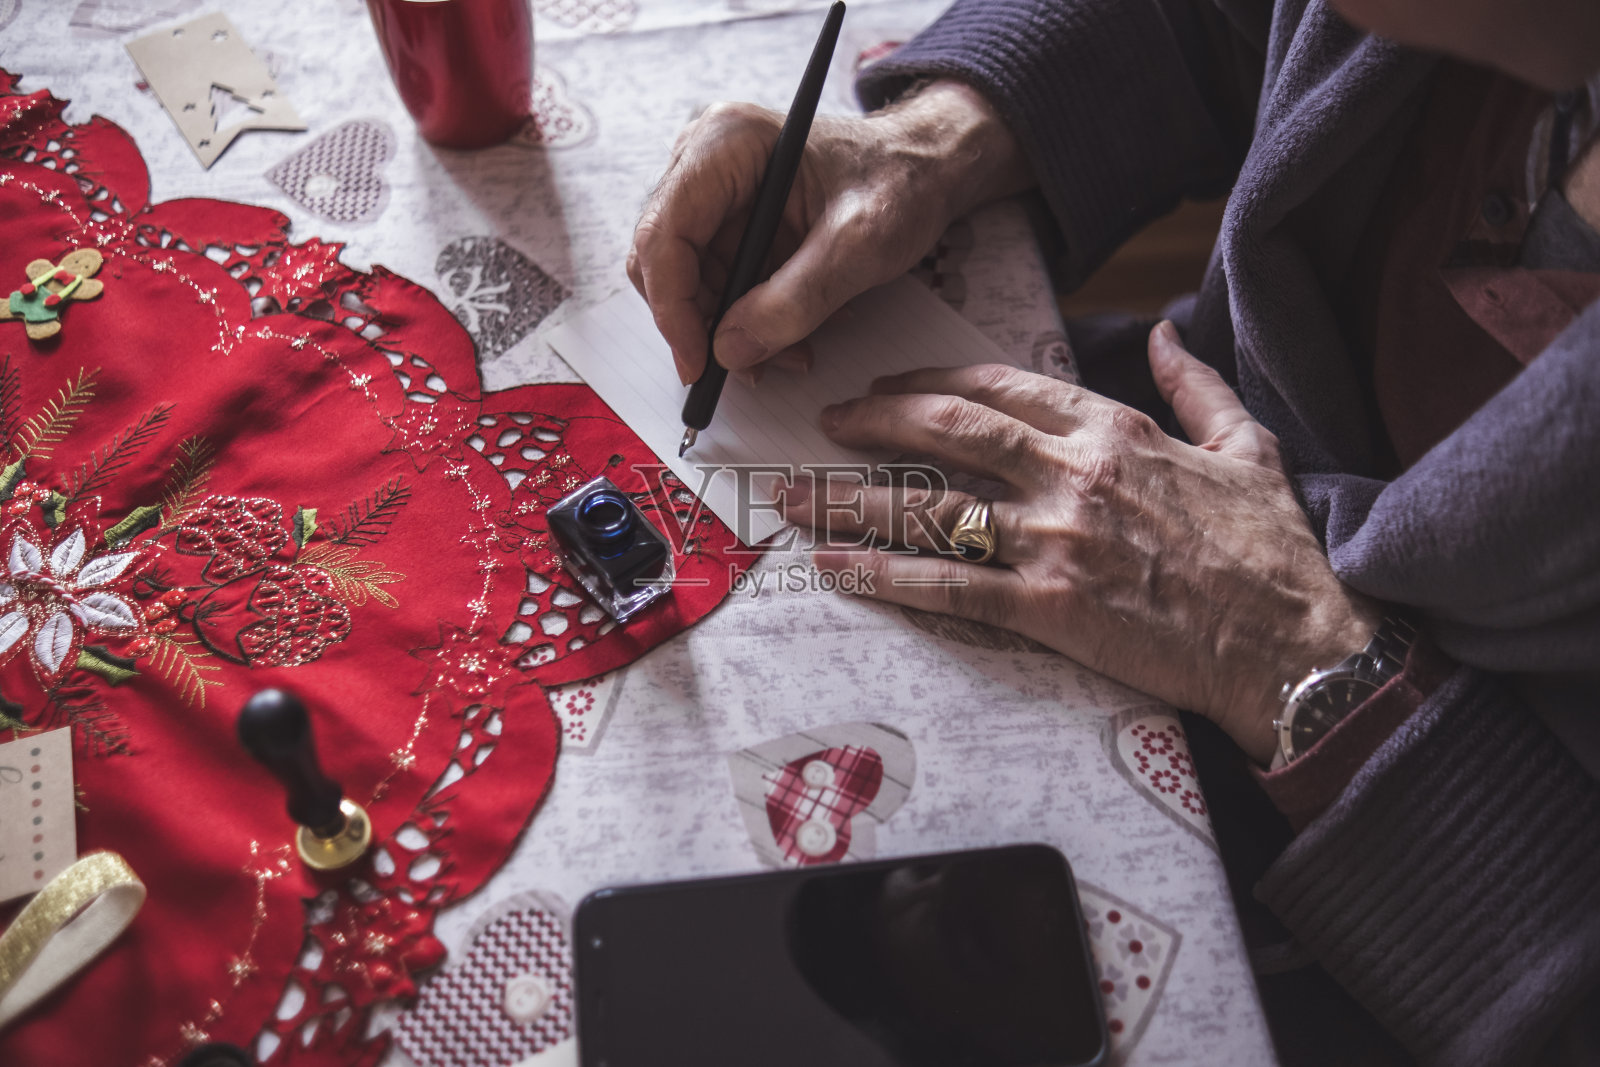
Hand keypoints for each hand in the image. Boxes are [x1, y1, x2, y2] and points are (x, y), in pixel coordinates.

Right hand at [627, 81, 1031, 384]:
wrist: (927, 169)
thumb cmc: (901, 182)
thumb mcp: (860, 244)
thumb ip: (796, 299)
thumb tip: (730, 351)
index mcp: (724, 144)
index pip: (663, 236)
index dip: (673, 309)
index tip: (700, 364)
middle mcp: (704, 163)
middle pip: (666, 264)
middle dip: (704, 325)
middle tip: (747, 369)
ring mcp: (714, 195)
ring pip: (689, 284)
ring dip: (731, 332)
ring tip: (790, 354)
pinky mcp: (731, 224)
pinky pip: (718, 286)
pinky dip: (748, 321)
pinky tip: (793, 334)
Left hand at [785, 322, 1381, 762]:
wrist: (1296, 644)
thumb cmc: (1275, 552)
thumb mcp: (1248, 445)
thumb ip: (1194, 386)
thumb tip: (1165, 335)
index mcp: (1114, 431)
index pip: (1001, 386)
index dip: (932, 382)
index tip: (890, 384)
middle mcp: (1073, 475)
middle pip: (948, 430)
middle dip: (874, 420)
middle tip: (824, 422)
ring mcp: (1056, 541)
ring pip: (931, 506)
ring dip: (852, 497)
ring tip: (795, 496)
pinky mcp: (1049, 609)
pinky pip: (947, 585)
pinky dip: (883, 574)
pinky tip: (835, 566)